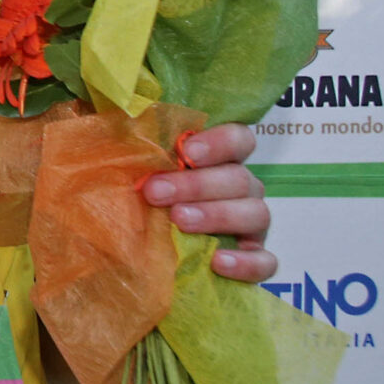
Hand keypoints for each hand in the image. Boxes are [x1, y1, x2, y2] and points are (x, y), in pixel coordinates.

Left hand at [143, 122, 274, 282]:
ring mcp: (251, 224)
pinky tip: (217, 262)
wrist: (139, 250)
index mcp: (219, 160)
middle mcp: (241, 188)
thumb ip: (134, 146)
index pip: (239, 139)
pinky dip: (246, 263)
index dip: (220, 142)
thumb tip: (120, 120)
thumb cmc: (141, 196)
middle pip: (239, 178)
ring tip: (179, 220)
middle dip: (197, 184)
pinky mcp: (254, 258)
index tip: (188, 151)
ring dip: (217, 215)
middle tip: (156, 192)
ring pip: (255, 213)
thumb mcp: (134, 168)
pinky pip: (264, 261)